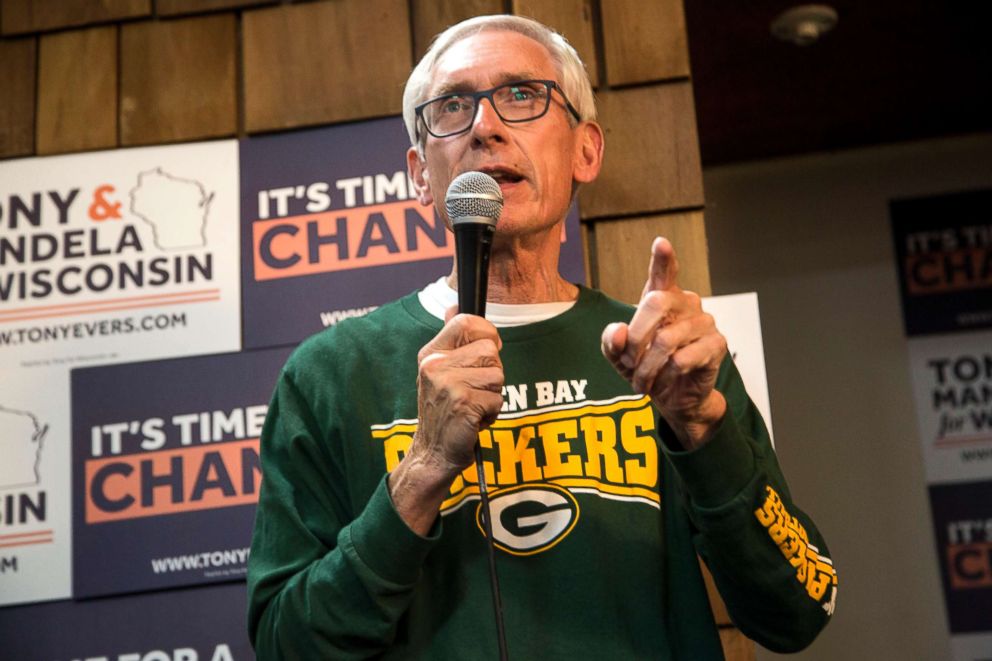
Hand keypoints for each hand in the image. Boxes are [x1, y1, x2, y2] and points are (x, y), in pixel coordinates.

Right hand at [389, 309, 503, 533]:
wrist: (432, 454)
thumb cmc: (443, 412)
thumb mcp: (440, 371)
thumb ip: (451, 340)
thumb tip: (454, 305)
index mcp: (431, 353)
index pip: (466, 320)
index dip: (486, 333)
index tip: (486, 351)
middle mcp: (435, 365)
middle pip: (491, 349)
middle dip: (492, 372)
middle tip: (473, 391)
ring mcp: (448, 384)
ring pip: (498, 375)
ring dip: (492, 395)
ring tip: (472, 406)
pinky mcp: (463, 404)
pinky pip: (498, 400)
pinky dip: (491, 414)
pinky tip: (473, 421)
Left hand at [601, 237, 727, 449]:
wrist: (674, 398)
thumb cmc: (647, 368)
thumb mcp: (618, 357)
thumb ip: (611, 342)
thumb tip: (618, 331)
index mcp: (662, 298)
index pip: (663, 273)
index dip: (663, 259)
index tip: (660, 243)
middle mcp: (686, 303)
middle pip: (655, 303)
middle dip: (634, 337)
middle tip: (627, 363)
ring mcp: (704, 322)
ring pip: (666, 340)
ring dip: (646, 367)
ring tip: (642, 380)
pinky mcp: (716, 345)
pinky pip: (683, 359)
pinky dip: (665, 376)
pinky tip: (665, 381)